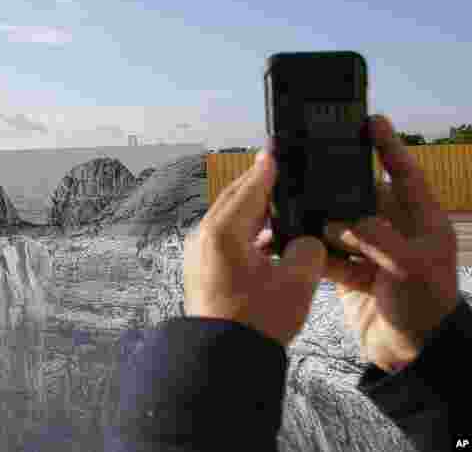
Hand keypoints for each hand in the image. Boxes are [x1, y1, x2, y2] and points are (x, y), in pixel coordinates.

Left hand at [184, 150, 326, 346]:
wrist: (224, 357)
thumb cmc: (256, 322)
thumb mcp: (296, 283)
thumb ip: (307, 250)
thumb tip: (306, 239)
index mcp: (223, 232)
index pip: (249, 189)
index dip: (266, 169)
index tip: (275, 150)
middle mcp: (204, 236)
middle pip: (235, 200)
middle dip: (258, 186)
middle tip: (279, 171)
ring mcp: (199, 253)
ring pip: (230, 220)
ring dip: (254, 212)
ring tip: (282, 206)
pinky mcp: (202, 268)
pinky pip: (226, 238)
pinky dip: (247, 233)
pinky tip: (270, 240)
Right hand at [319, 115, 459, 372]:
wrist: (413, 354)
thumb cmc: (428, 306)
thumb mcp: (411, 266)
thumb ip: (376, 238)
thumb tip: (340, 222)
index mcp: (420, 221)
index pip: (404, 173)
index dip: (388, 146)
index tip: (370, 120)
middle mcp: (394, 230)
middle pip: (361, 196)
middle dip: (337, 186)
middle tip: (310, 165)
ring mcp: (371, 250)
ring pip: (339, 223)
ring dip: (320, 220)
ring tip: (294, 205)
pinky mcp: (350, 271)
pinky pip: (326, 251)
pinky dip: (312, 248)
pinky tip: (292, 238)